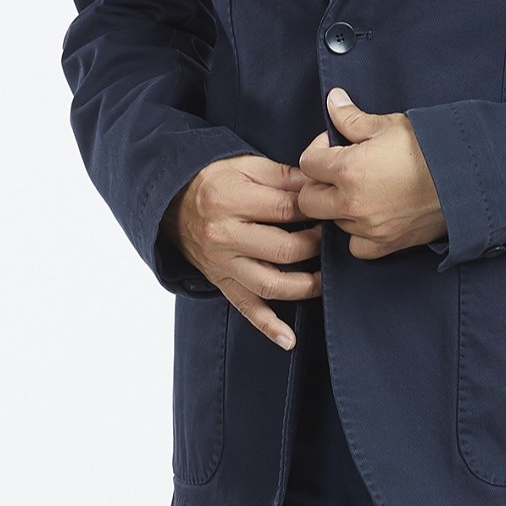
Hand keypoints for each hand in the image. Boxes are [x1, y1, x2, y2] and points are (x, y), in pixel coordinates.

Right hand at [165, 155, 323, 349]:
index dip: (314, 212)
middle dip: (315, 246)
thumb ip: (285, 176)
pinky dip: (268, 326)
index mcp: (231, 200)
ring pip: (269, 285)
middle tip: (331, 240)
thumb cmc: (215, 180)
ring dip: (304, 287)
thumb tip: (320, 182)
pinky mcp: (221, 282)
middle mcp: (224, 235)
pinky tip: (288, 339)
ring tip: (324, 280)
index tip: (331, 212)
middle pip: (283, 249)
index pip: (285, 210)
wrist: (173, 203)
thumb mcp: (246, 166)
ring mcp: (222, 264)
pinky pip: (246, 308)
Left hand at [298, 88, 447, 258]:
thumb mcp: (390, 125)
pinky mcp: (385, 244)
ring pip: (332, 221)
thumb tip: (333, 102)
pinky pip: (356, 246)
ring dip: (339, 207)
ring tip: (361, 190)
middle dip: (318, 183)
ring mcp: (367, 227)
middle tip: (339, 171)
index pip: (307, 163)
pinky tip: (370, 216)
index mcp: (348, 168)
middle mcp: (351, 202)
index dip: (319, 150)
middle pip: (309, 199)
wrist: (467, 178)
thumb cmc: (432, 148)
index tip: (335, 146)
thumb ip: (353, 118)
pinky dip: (358, 233)